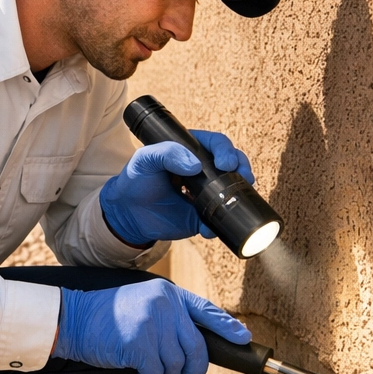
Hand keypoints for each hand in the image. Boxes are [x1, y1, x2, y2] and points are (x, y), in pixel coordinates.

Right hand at [51, 280, 251, 373]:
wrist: (74, 319)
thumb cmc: (108, 317)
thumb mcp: (143, 306)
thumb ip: (170, 319)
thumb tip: (195, 347)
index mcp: (168, 294)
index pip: (205, 310)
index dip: (226, 326)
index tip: (243, 338)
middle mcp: (164, 306)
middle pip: (196, 347)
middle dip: (196, 368)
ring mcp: (152, 324)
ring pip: (176, 364)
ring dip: (164, 373)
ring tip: (147, 367)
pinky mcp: (139, 344)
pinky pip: (156, 373)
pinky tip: (136, 370)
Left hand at [100, 130, 254, 246]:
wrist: (128, 212)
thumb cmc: (137, 178)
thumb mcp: (145, 159)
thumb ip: (166, 153)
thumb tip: (194, 166)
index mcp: (192, 150)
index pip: (217, 144)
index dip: (226, 150)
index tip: (225, 162)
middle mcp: (205, 170)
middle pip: (234, 165)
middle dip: (242, 169)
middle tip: (244, 177)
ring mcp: (207, 194)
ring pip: (232, 191)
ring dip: (240, 195)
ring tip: (238, 200)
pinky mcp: (202, 216)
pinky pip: (217, 221)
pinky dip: (217, 225)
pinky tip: (208, 228)